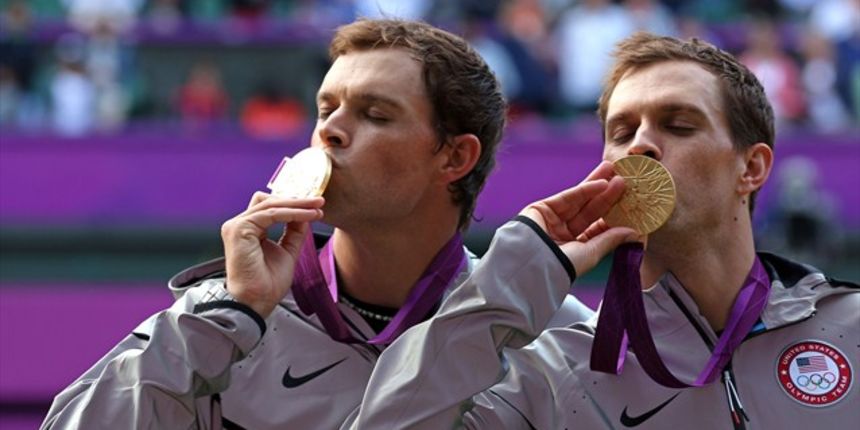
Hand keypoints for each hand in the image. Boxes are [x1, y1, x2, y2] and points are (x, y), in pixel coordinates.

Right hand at [220, 192, 324, 317]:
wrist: (257, 302)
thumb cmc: (267, 284)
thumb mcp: (288, 251)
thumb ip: (294, 232)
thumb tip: (306, 214)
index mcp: (249, 230)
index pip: (269, 206)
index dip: (292, 203)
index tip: (315, 206)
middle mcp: (240, 225)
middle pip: (269, 200)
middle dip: (296, 199)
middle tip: (319, 201)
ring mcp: (237, 226)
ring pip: (271, 204)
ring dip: (297, 204)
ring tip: (317, 207)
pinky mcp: (239, 229)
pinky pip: (271, 213)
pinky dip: (292, 213)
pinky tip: (308, 216)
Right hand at [520, 161, 640, 275]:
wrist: (531, 263)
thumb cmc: (561, 265)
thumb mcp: (592, 252)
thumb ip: (610, 239)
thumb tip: (634, 232)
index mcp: (577, 247)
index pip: (599, 227)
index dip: (615, 215)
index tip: (632, 204)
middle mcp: (566, 233)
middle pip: (592, 211)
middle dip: (608, 196)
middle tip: (626, 181)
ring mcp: (555, 219)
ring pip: (581, 200)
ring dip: (599, 186)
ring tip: (616, 173)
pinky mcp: (544, 208)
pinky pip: (569, 196)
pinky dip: (586, 188)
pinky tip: (602, 182)